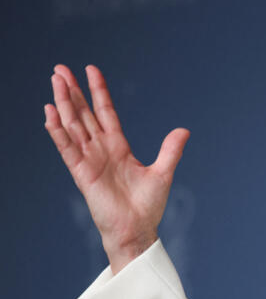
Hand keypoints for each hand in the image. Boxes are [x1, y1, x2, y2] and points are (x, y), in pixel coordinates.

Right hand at [44, 65, 189, 273]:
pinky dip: (58, 131)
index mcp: (118, 146)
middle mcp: (100, 149)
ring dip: (63, 103)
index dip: (98, 91)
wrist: (136, 230)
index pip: (105, 111)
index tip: (90, 70)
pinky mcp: (81, 173)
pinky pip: (67, 148)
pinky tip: (50, 113)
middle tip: (60, 68)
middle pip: (83, 113)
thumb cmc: (148, 206)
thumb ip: (171, 150)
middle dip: (72, 91)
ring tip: (54, 81)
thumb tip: (184, 130)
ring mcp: (89, 159)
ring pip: (72, 125)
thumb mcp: (163, 172)